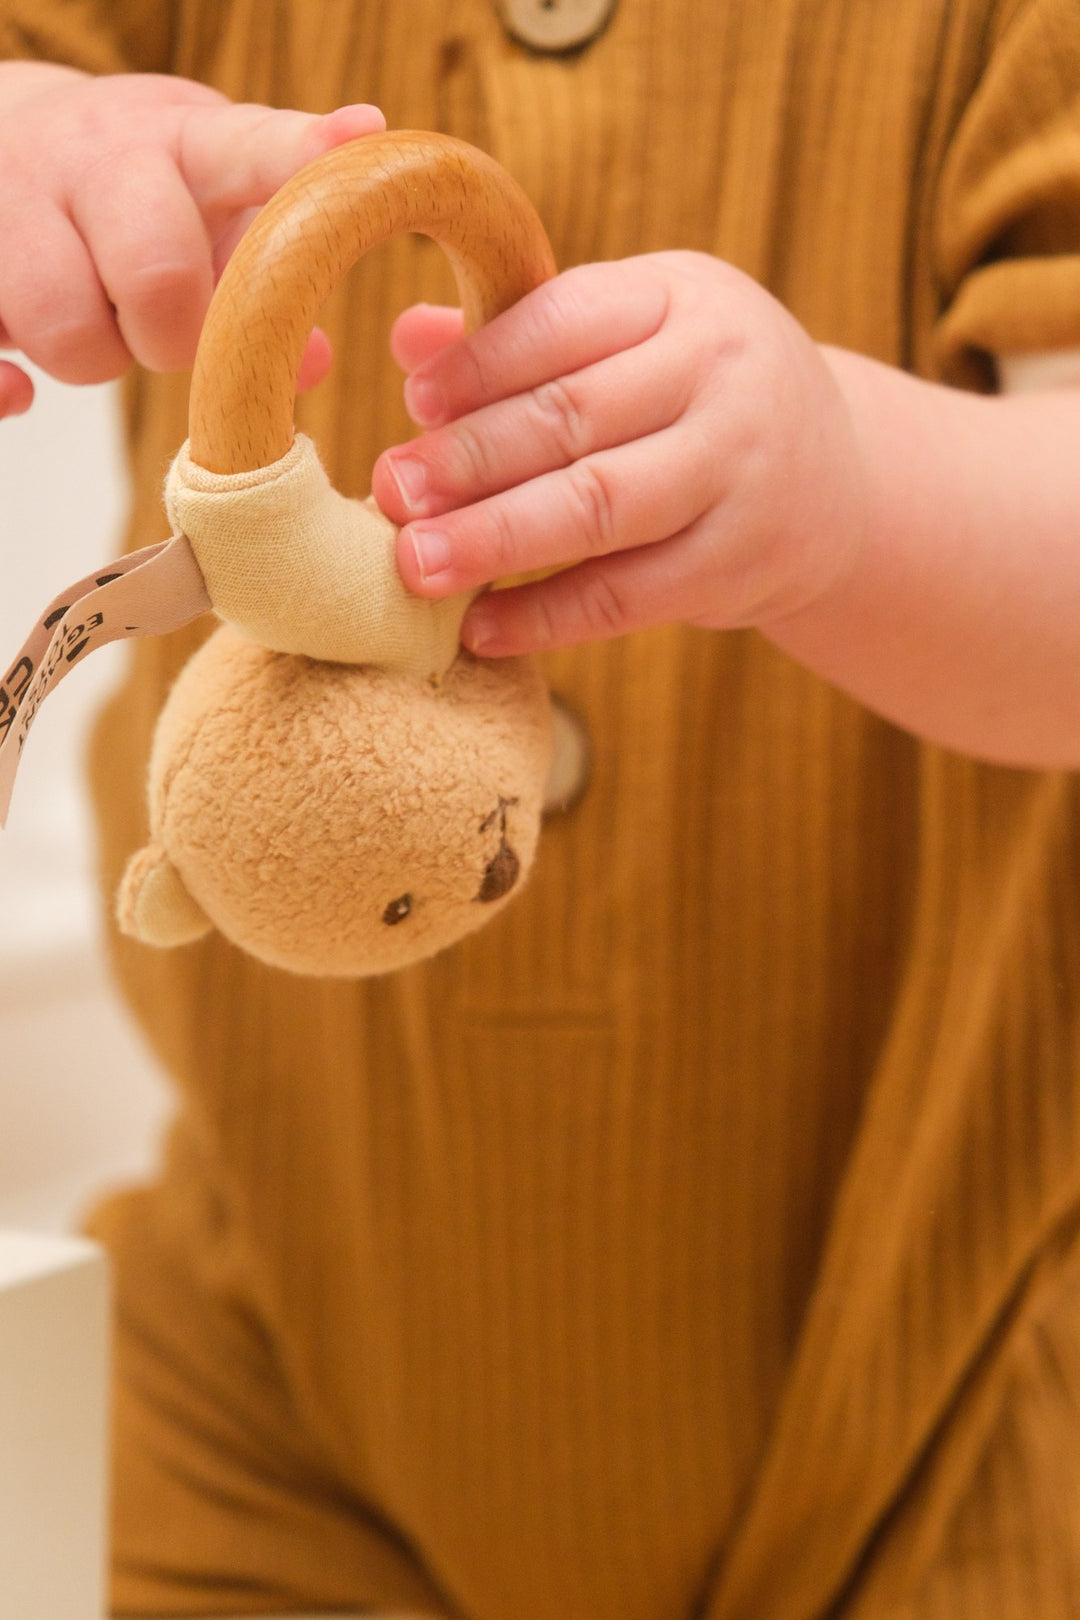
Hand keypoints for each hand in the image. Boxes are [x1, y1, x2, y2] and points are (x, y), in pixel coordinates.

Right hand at [0, 63, 384, 416]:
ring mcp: (13, 202)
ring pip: (69, 331)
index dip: (300, 157)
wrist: (3, 143)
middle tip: (162, 326)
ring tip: (95, 323)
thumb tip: (314, 361)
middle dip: (173, 336)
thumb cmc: (136, 192)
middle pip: (157, 273)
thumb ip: (267, 266)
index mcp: (179, 142)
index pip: (248, 148)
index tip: (352, 143)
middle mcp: (93, 159)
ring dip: (93, 358)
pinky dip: (5, 386)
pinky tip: (20, 384)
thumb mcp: (207, 197)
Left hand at [371, 252, 867, 655]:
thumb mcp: (638, 337)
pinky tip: (480, 627)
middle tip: (391, 490)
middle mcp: (723, 375)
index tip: (413, 403)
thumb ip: (528, 336)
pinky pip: (626, 597)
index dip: (482, 364)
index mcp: (682, 297)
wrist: (839, 481)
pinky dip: (546, 617)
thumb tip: (406, 340)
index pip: (566, 321)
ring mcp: (739, 474)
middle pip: (574, 418)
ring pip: (599, 508)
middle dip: (471, 459)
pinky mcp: (738, 565)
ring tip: (416, 564)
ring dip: (496, 538)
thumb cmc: (699, 397)